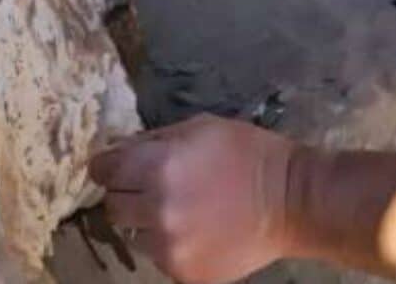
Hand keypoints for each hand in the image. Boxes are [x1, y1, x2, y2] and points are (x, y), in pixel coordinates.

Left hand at [88, 114, 295, 283]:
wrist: (291, 200)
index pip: (103, 170)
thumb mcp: (201, 127)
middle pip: (114, 206)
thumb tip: (122, 151)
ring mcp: (169, 247)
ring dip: (149, 223)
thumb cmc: (248, 153)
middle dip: (128, 194)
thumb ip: (156, 139)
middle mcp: (156, 210)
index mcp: (158, 167)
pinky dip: (172, 245)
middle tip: (152, 189)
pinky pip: (160, 257)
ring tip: (183, 212)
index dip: (109, 166)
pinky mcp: (183, 272)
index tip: (116, 168)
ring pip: (135, 235)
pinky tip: (199, 231)